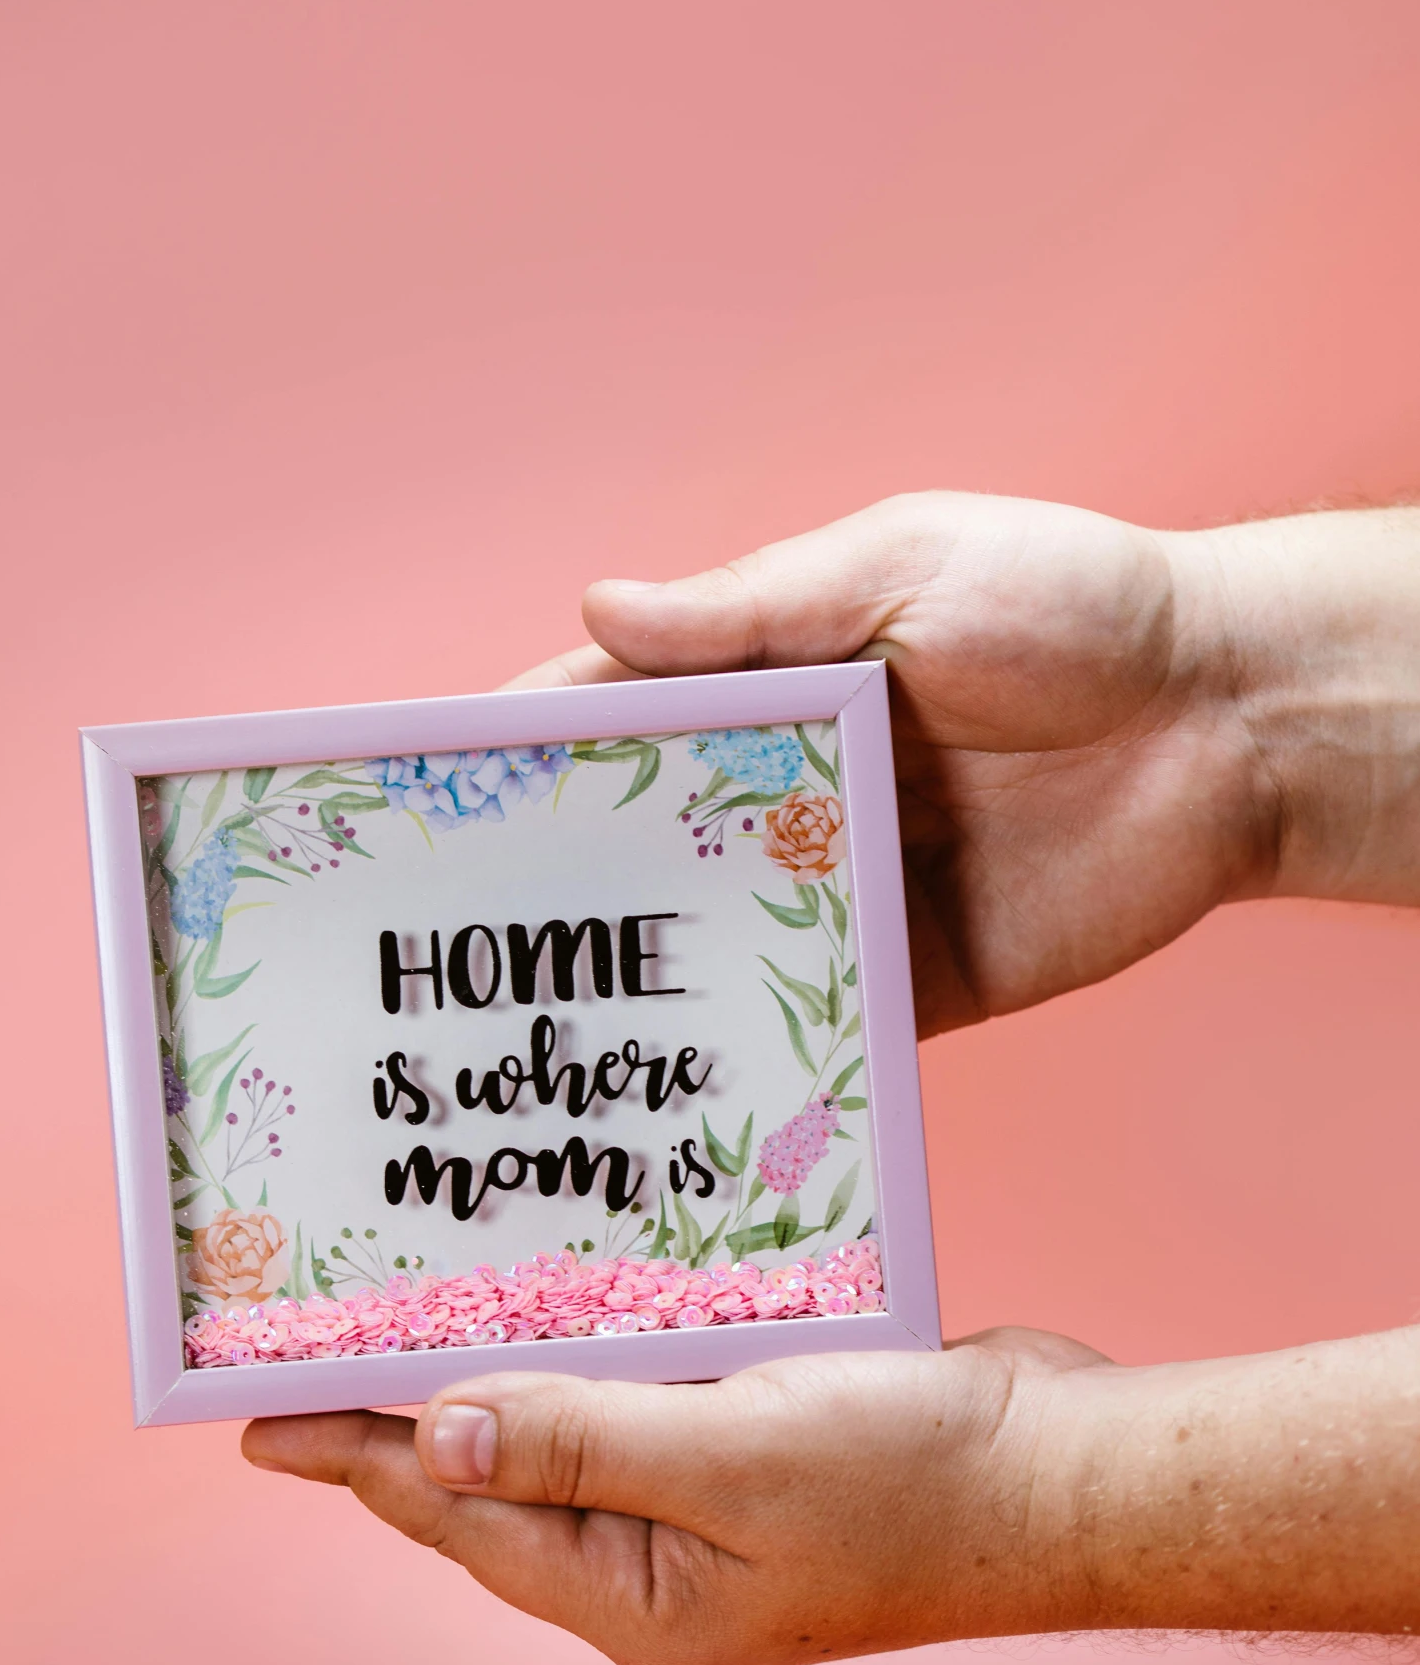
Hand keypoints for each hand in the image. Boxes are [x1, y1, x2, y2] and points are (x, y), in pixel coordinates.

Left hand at [242, 1322, 1419, 1664]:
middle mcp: (657, 1558)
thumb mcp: (734, 1463)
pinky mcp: (758, 1436)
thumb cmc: (922, 1485)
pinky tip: (561, 1278)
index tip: (255, 1414)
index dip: (356, 1457)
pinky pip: (646, 1384)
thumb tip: (438, 1441)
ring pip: (570, 1420)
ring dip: (501, 1359)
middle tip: (310, 1341)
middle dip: (408, 1408)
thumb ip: (582, 1443)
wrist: (1074, 1469)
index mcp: (636, 1596)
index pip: (460, 1515)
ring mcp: (709, 1499)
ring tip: (405, 1300)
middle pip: (498, 1474)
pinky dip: (597, 1336)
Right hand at [509, 493, 1419, 1034]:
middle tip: (446, 941)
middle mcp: (799, 798)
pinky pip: (816, 1033)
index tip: (432, 795)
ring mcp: (851, 897)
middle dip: (556, 886)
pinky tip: (663, 1097)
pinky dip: (750, 1062)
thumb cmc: (1075, 609)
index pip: (625, 720)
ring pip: (716, 949)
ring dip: (633, 985)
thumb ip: (752, 610)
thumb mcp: (901, 567)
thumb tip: (597, 610)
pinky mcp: (915, 984)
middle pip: (650, 849)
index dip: (529, 754)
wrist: (1232, 725)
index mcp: (783, 689)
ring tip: (522, 1035)